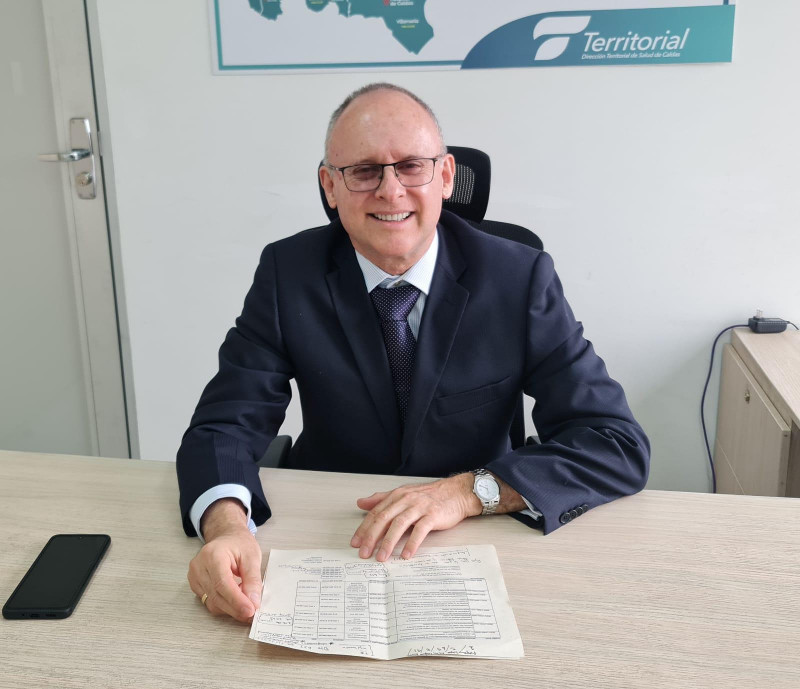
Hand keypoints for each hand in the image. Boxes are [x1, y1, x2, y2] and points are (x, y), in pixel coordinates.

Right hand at [187, 499, 262, 621]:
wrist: (226, 536)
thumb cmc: (239, 543)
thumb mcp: (252, 556)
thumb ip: (253, 580)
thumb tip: (254, 602)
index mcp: (213, 555)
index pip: (222, 584)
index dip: (236, 601)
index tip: (250, 611)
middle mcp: (199, 567)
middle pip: (216, 596)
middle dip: (235, 608)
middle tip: (252, 613)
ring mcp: (194, 576)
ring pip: (212, 602)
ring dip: (230, 608)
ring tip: (246, 603)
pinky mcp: (195, 585)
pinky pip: (209, 601)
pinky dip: (224, 604)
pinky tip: (235, 599)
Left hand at [350, 474, 481, 561]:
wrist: (456, 492)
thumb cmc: (430, 496)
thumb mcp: (404, 494)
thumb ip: (382, 499)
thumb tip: (361, 503)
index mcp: (397, 495)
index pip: (376, 512)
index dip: (364, 528)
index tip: (356, 543)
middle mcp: (406, 500)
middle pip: (384, 518)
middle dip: (371, 537)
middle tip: (364, 553)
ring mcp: (420, 507)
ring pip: (399, 524)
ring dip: (388, 542)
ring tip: (381, 557)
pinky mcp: (433, 515)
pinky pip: (420, 530)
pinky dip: (412, 543)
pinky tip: (406, 554)